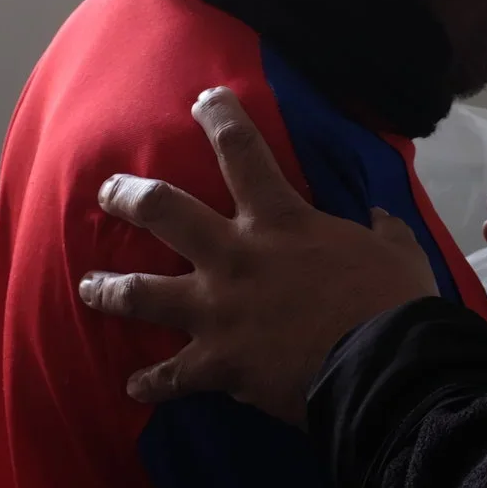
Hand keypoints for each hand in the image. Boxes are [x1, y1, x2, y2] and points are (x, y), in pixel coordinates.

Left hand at [79, 87, 438, 426]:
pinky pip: (171, 376)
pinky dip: (151, 384)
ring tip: (88, 287)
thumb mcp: (398, 253)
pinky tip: (134, 388)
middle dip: (128, 197)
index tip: (203, 99)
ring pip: (142, 293)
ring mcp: (217, 310)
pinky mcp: (216, 363)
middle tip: (106, 191)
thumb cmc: (393, 303)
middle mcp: (234, 255)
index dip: (219, 117)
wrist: (382, 368)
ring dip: (109, 290)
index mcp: (279, 220)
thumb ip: (384, 232)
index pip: (243, 150)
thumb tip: (381, 219)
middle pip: (163, 211)